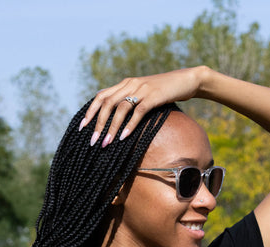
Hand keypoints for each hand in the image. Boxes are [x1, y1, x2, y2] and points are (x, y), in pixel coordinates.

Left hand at [79, 67, 206, 146]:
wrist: (187, 80)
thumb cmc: (166, 91)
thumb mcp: (145, 94)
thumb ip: (132, 102)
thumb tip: (119, 121)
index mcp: (126, 83)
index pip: (101, 96)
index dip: (90, 112)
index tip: (82, 128)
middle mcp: (130, 84)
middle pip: (107, 103)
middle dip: (97, 124)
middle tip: (93, 142)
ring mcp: (142, 89)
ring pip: (120, 108)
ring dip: (111, 127)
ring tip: (106, 144)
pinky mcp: (154, 97)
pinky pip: (138, 112)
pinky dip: (130, 125)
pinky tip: (124, 137)